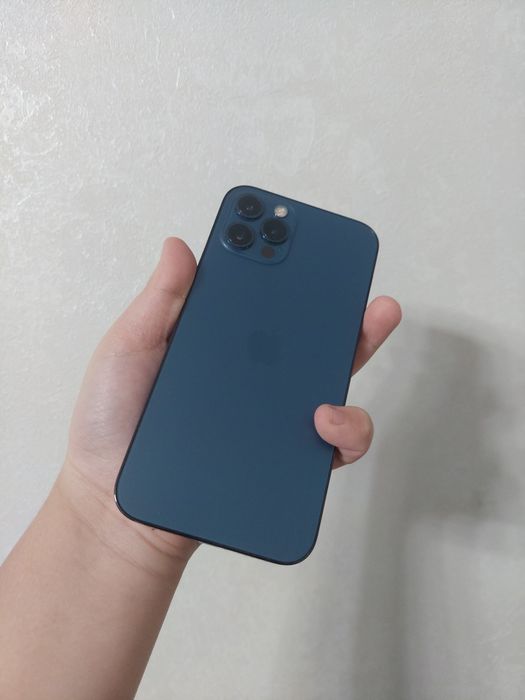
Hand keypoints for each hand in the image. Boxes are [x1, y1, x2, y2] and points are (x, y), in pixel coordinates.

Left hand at [60, 238, 400, 574]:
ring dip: (355, 361)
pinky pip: (331, 445)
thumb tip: (181, 246)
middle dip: (345, 309)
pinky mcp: (283, 461)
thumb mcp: (127, 350)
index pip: (263, 300)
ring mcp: (271, 418)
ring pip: (333, 384)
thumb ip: (159, 302)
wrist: (116, 507)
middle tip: (365, 292)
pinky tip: (324, 421)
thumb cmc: (113, 426)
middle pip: (311, 336)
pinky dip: (344, 430)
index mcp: (219, 344)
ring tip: (345, 351)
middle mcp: (253, 377)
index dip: (286, 268)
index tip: (303, 239)